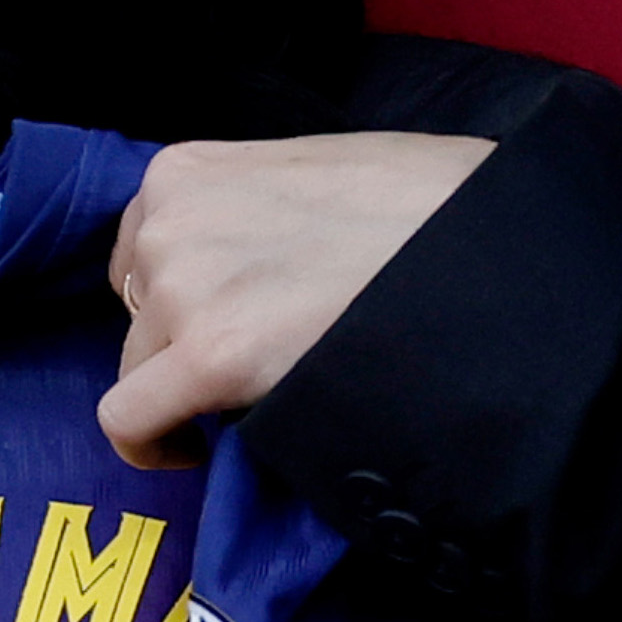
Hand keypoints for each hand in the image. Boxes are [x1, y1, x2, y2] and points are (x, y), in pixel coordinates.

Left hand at [96, 134, 493, 468]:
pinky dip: (151, 444)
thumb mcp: (310, 172)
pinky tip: (196, 451)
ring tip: (264, 392)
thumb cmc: (424, 198)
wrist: (492, 239)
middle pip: (135, 312)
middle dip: (184, 341)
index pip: (138, 252)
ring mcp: (181, 286)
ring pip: (139, 368)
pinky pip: (128, 421)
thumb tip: (246, 262)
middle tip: (265, 356)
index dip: (178, 296)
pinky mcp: (209, 355)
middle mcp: (165, 220)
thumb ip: (248, 210)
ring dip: (188, 388)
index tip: (226, 320)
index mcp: (182, 169)